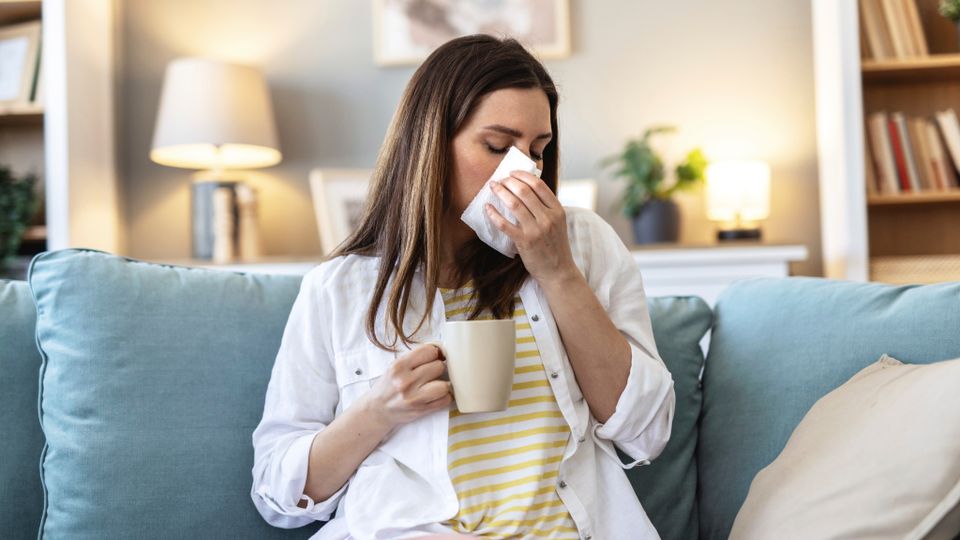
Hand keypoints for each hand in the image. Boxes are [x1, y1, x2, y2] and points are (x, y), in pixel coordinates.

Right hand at [360, 344, 452, 429]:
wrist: (377, 410)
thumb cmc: (388, 386)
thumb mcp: (395, 367)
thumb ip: (415, 358)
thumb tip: (440, 351)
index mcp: (399, 366)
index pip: (429, 351)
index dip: (435, 353)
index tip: (434, 357)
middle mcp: (406, 381)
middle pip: (439, 367)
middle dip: (438, 368)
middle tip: (432, 373)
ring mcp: (414, 397)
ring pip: (444, 385)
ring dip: (443, 384)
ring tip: (436, 385)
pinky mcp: (421, 410)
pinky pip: (445, 400)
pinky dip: (445, 397)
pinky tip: (437, 395)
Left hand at [486, 170, 579, 285]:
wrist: (558, 271)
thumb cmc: (555, 246)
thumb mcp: (558, 223)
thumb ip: (547, 207)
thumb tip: (527, 188)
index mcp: (557, 210)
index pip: (539, 185)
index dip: (523, 176)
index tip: (512, 173)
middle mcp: (548, 218)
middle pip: (524, 191)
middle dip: (508, 182)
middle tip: (500, 180)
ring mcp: (536, 230)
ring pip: (514, 204)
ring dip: (500, 192)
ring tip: (493, 187)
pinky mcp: (524, 242)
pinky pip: (504, 224)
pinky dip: (494, 214)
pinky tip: (487, 208)